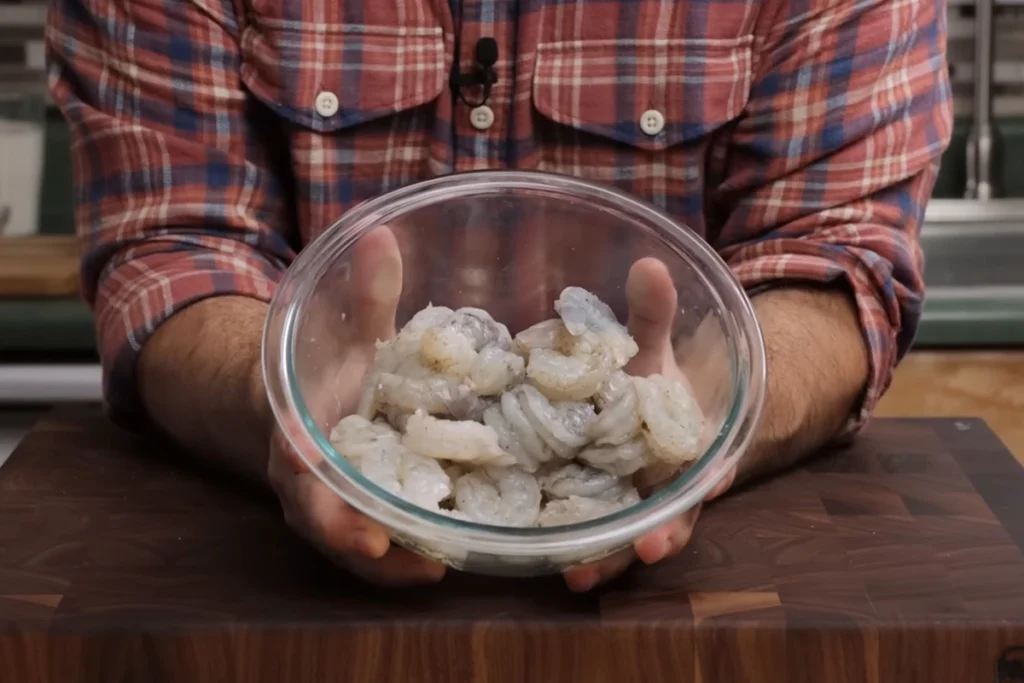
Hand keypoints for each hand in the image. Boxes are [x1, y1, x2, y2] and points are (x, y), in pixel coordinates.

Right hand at [267, 227, 446, 585]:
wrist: (319, 415)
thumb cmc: (336, 374)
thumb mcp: (352, 335)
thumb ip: (365, 295)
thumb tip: (380, 232)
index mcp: (301, 432)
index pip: (290, 448)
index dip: (294, 456)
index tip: (298, 454)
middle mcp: (313, 482)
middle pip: (318, 515)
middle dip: (344, 532)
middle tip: (379, 545)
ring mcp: (340, 512)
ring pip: (353, 545)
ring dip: (387, 561)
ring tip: (432, 568)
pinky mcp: (373, 527)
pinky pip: (385, 551)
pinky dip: (409, 560)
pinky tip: (451, 560)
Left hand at [563, 257, 735, 591]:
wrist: (623, 410)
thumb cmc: (647, 382)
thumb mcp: (652, 347)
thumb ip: (651, 314)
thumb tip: (649, 262)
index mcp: (686, 445)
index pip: (707, 462)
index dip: (710, 477)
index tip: (712, 484)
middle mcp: (661, 483)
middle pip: (670, 515)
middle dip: (660, 535)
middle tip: (646, 550)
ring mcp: (623, 505)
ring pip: (622, 537)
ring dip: (606, 559)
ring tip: (581, 576)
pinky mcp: (584, 513)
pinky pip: (580, 535)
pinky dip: (568, 549)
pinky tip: (547, 564)